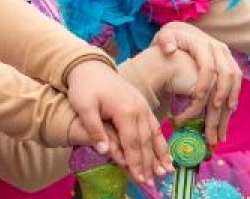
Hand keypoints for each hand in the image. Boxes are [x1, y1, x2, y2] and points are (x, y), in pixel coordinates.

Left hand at [65, 59, 170, 183]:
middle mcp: (139, 109)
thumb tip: (103, 151)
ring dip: (160, 155)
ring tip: (166, 172)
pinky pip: (155, 126)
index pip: (132, 143)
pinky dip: (161, 142)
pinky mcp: (143, 106)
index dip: (135, 163)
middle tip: (151, 184)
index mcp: (125, 110)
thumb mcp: (83, 105)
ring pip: (154, 135)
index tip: (139, 180)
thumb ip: (93, 128)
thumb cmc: (85, 86)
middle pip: (145, 142)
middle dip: (148, 165)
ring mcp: (143, 107)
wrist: (91, 66)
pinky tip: (165, 154)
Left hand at [151, 22, 240, 145]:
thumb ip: (165, 40)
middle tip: (213, 121)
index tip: (196, 99)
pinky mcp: (230, 66)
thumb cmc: (171, 38)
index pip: (208, 65)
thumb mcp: (165, 35)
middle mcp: (220, 50)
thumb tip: (169, 49)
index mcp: (204, 44)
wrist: (184, 32)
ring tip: (220, 129)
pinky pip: (236, 85)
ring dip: (229, 106)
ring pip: (234, 83)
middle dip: (221, 100)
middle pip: (227, 77)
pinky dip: (231, 102)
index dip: (204, 82)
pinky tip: (224, 119)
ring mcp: (228, 58)